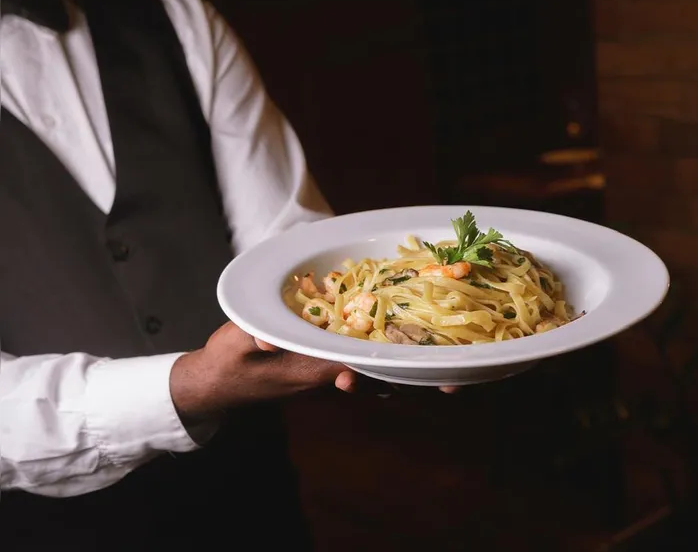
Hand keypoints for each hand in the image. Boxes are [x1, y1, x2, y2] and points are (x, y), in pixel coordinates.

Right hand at [170, 322, 459, 420]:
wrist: (217, 385)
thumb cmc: (226, 364)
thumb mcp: (234, 346)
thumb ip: (251, 338)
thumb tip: (267, 339)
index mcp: (309, 369)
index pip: (358, 368)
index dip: (391, 366)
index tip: (423, 367)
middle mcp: (326, 372)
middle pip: (377, 374)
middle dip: (411, 376)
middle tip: (453, 381)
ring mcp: (327, 371)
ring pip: (373, 372)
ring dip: (404, 371)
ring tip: (445, 374)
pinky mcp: (323, 366)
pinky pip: (360, 364)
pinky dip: (384, 361)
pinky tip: (406, 352)